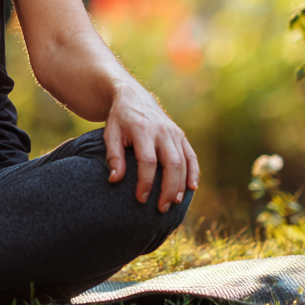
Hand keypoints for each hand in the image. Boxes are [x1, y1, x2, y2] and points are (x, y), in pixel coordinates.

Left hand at [104, 81, 198, 212]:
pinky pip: (191, 155)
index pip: (148, 161)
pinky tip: (192, 188)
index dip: (146, 182)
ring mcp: (173, 132)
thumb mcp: (110, 133)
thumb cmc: (119, 119)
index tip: (140, 199)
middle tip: (161, 208)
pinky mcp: (180, 134)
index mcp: (142, 129)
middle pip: (172, 164)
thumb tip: (115, 180)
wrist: (132, 96)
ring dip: (181, 185)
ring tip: (174, 203)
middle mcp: (161, 130)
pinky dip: (194, 172)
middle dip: (168, 189)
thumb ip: (113, 156)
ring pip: (184, 162)